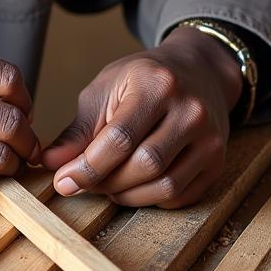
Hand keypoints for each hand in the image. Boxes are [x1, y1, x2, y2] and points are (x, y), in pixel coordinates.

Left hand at [39, 26, 242, 207]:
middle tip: (82, 183)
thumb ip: (79, 129)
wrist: (198, 71)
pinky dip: (150, 199)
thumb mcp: (105, 90)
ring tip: (106, 184)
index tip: (63, 181)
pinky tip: (132, 186)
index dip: (88, 167)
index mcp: (157, 85)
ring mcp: (211, 139)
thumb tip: (52, 163)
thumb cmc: (143, 79)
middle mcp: (190, 111)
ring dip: (127, 195)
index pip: (120, 138)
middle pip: (144, 165)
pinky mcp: (218, 162)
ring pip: (165, 186)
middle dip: (106, 182)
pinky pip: (181, 196)